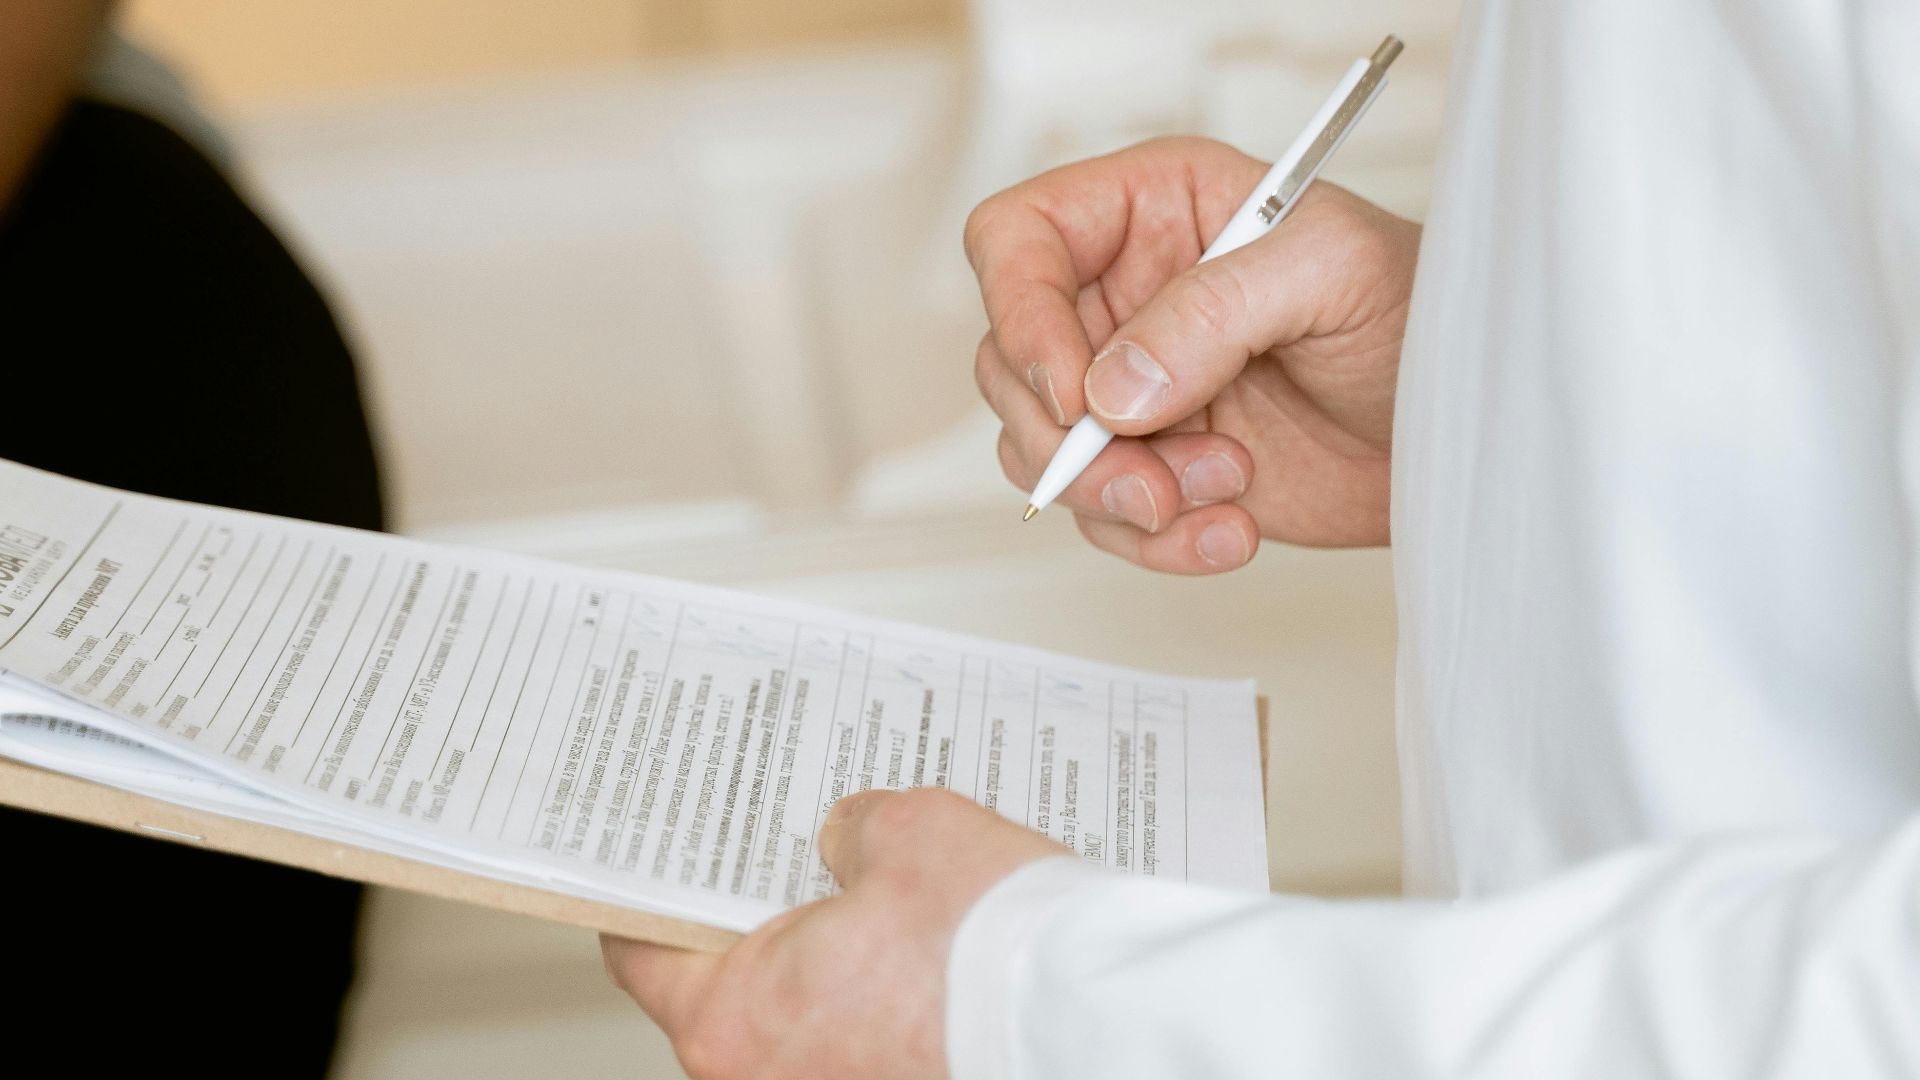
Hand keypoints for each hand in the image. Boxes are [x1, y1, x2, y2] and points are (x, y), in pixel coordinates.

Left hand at [603, 788, 1067, 1078]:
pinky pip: (868, 1041)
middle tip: (792, 854)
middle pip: (731, 985)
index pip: (642, 952)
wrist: (1092, 1023)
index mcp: (732, 1016)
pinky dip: (887, 998)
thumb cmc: (989, 948)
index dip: (650, 894)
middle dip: (767, 917)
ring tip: (885, 894)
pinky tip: (931, 946)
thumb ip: (853, 832)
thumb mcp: (905, 833)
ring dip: (836, 962)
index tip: (654, 865)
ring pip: (808, 1018)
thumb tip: (850, 841)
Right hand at [965, 136, 1420, 567]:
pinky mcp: (1158, 467)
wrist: (1468, 422)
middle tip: (1150, 480)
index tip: (1073, 389)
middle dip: (1071, 440)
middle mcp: (1125, 297)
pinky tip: (1232, 528)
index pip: (1018, 241)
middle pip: (1012, 364)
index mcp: (1153, 211)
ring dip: (1120, 495)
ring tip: (1226, 489)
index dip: (1020, 312)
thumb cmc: (1419, 310)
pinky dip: (1157, 541)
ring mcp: (1135, 389)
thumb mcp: (1330, 272)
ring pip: (1043, 451)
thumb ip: (1213, 312)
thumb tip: (1113, 387)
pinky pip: (1104, 516)